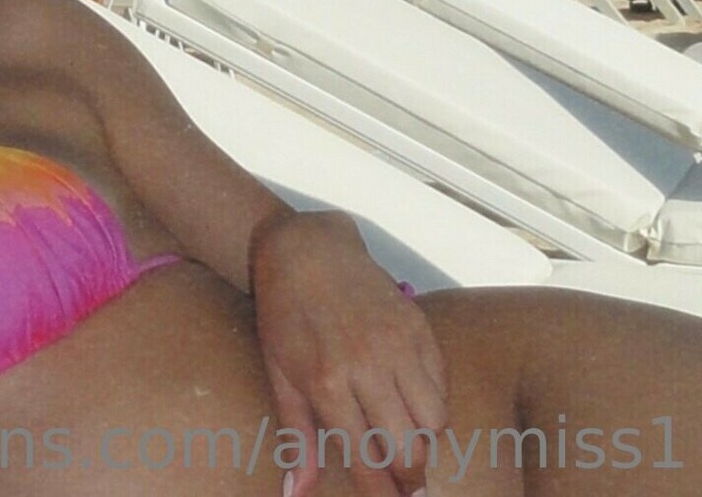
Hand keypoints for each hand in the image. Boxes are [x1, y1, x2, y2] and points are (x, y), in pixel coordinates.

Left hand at [250, 211, 447, 496]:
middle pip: (409, 450)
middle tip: (405, 484)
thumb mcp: (280, 374)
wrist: (305, 249)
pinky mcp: (417, 325)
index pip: (367, 461)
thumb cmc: (285, 315)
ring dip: (424, 441)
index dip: (383, 495)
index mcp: (327, 384)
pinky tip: (414, 403)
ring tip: (408, 441)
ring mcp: (396, 344)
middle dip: (410, 479)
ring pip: (434, 421)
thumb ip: (297, 437)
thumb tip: (297, 494)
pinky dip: (433, 403)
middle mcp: (366, 366)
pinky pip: (441, 383)